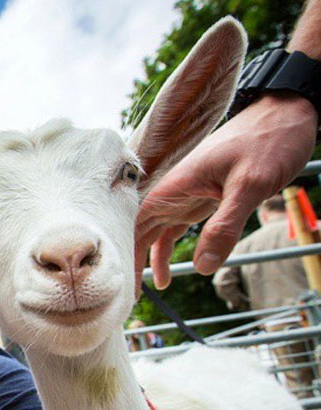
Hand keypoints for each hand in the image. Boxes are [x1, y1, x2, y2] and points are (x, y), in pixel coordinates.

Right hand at [135, 93, 317, 289]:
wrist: (289, 112)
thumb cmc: (269, 139)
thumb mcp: (250, 185)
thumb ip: (225, 226)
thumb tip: (203, 267)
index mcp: (176, 184)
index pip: (135, 223)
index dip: (124, 251)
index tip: (119, 280)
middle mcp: (174, 192)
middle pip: (139, 231)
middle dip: (131, 262)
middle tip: (128, 296)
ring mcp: (186, 196)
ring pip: (155, 234)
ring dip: (149, 260)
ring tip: (148, 291)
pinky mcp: (201, 201)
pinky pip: (176, 231)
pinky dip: (168, 251)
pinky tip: (170, 272)